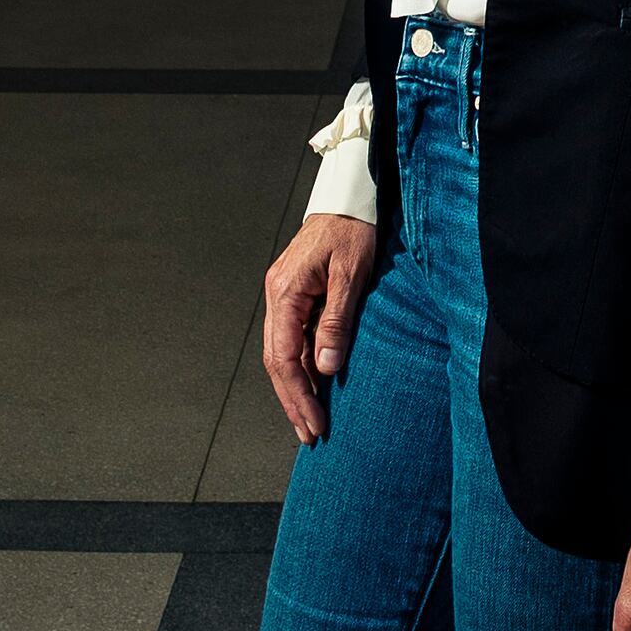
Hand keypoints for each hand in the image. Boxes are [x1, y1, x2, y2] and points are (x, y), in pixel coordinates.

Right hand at [259, 212, 385, 444]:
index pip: (284, 356)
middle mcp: (277, 295)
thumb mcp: (352, 274)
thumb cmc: (354, 229)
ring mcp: (283, 295)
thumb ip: (337, 321)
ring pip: (280, 353)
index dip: (298, 394)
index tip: (315, 422)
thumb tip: (325, 368)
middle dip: (292, 400)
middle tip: (310, 435)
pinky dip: (299, 366)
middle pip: (276, 361)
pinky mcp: (294, 295)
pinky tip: (311, 386)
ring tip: (309, 421)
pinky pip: (291, 339)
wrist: (349, 196)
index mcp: (286, 291)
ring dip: (294, 388)